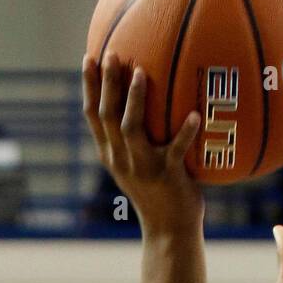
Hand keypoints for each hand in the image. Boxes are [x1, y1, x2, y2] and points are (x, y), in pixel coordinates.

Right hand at [82, 54, 202, 236]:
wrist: (169, 229)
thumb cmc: (160, 191)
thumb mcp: (140, 163)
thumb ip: (138, 137)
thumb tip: (148, 99)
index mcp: (111, 154)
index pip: (93, 116)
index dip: (89, 86)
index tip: (88, 57)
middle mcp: (120, 159)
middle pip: (106, 116)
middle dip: (106, 83)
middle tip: (111, 53)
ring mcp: (142, 167)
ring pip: (130, 128)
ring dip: (133, 100)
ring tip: (141, 72)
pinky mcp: (166, 176)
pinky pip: (175, 150)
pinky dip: (184, 132)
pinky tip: (194, 115)